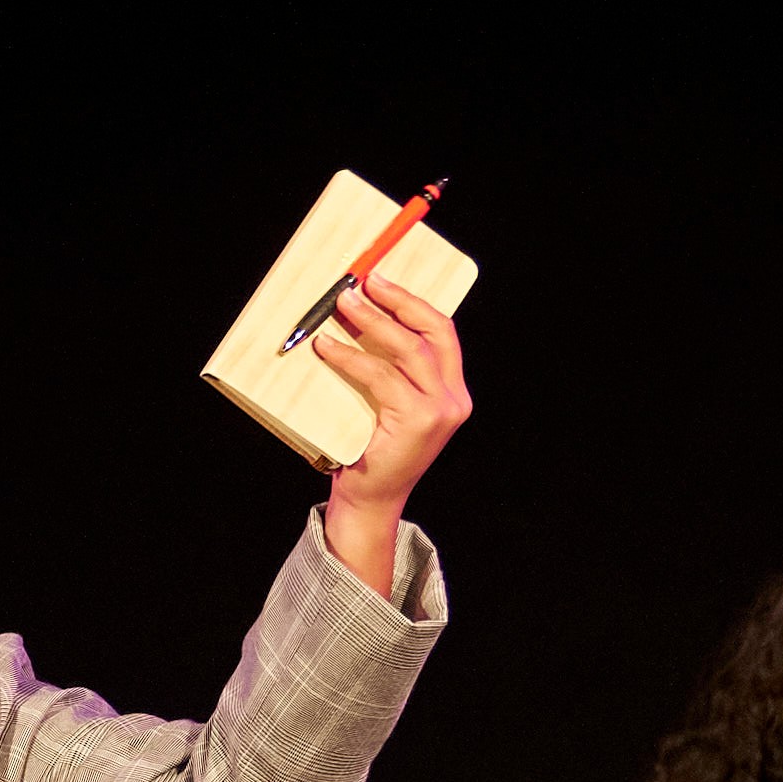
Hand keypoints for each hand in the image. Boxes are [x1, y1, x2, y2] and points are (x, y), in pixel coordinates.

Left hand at [304, 278, 471, 604]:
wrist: (369, 501)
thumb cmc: (370, 450)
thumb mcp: (386, 406)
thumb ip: (388, 372)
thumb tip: (356, 319)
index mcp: (452, 392)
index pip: (443, 333)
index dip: (413, 302)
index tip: (382, 279)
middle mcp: (454, 399)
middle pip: (433, 333)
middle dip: (396, 303)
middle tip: (359, 285)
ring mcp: (440, 412)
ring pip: (407, 351)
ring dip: (371, 324)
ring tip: (340, 307)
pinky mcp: (417, 423)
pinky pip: (381, 378)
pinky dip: (351, 358)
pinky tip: (327, 349)